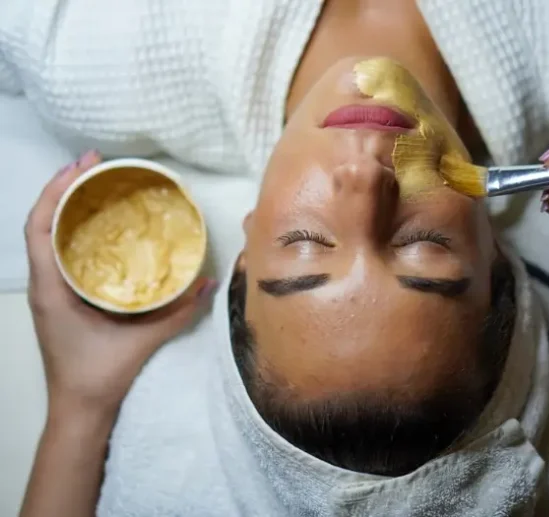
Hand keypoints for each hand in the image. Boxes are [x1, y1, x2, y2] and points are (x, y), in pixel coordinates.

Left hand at [25, 151, 216, 417]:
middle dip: (64, 187)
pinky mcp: (59, 298)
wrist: (79, 409)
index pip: (39, 227)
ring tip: (96, 184)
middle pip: (42, 222)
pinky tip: (99, 225)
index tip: (82, 166)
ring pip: (48, 236)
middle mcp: (44, 284)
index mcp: (51, 288)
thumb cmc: (99, 376)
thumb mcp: (142, 341)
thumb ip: (178, 311)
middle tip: (97, 164)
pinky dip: (73, 230)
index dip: (55, 190)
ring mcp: (49, 290)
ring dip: (67, 206)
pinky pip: (60, 252)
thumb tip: (209, 282)